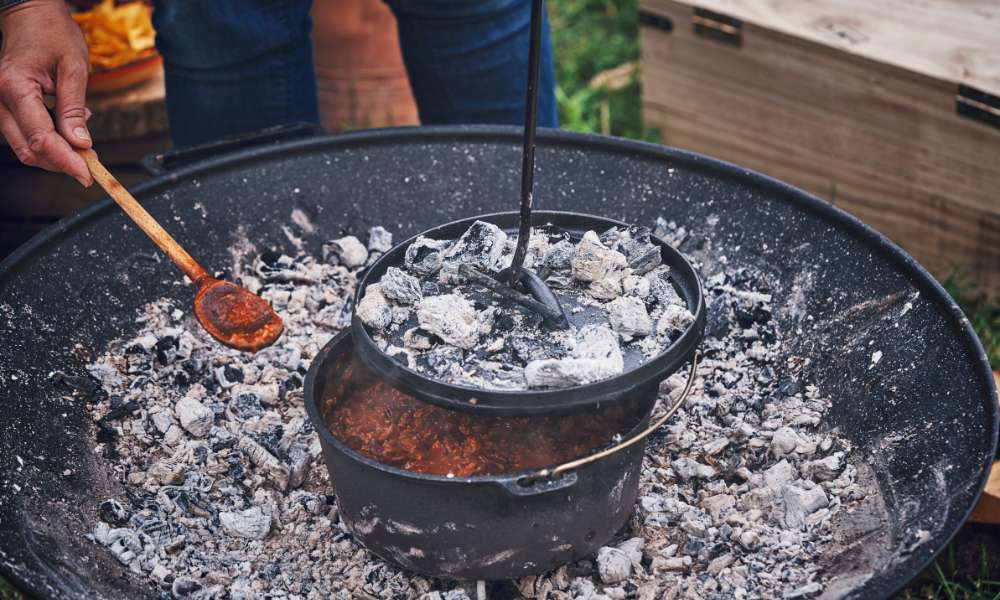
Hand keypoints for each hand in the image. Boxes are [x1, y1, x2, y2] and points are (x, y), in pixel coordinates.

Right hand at [0, 0, 91, 185]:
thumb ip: (74, 108)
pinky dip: (48, 139)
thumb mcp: (73, 67)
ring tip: (81, 135)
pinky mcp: (6, 106)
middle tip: (90, 163)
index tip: (87, 175)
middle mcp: (0, 99)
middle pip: (29, 149)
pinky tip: (68, 125)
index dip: (66, 161)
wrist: (30, 14)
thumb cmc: (52, 32)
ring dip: (55, 152)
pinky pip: (25, 133)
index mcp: (15, 88)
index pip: (41, 138)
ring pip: (24, 146)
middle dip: (61, 162)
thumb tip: (81, 144)